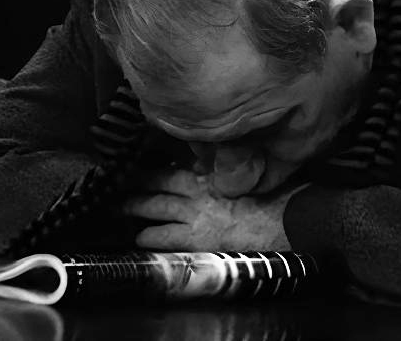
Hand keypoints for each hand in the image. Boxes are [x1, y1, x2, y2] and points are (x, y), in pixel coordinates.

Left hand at [124, 169, 304, 250]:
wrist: (281, 222)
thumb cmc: (269, 199)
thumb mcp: (246, 175)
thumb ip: (222, 167)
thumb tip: (203, 161)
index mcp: (211, 173)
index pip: (175, 164)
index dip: (155, 165)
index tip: (140, 165)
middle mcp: (197, 189)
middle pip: (158, 182)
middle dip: (137, 183)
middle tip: (119, 183)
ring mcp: (193, 214)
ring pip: (154, 207)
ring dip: (134, 207)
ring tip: (119, 208)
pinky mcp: (194, 238)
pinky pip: (161, 237)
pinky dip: (148, 237)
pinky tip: (140, 240)